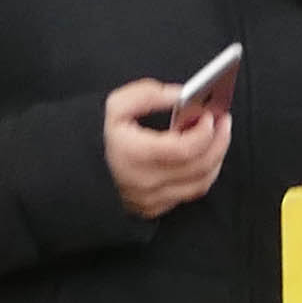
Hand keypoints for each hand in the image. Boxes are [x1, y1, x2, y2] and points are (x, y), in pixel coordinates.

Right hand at [103, 82, 230, 219]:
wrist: (77, 172)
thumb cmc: (97, 136)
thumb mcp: (115, 105)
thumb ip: (149, 95)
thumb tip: (181, 94)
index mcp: (137, 155)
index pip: (185, 149)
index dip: (204, 133)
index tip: (211, 115)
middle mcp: (147, 183)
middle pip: (200, 167)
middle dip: (219, 142)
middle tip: (224, 121)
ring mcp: (152, 200)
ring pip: (200, 184)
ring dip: (215, 159)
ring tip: (218, 136)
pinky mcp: (154, 208)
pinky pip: (189, 194)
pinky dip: (202, 173)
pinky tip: (203, 155)